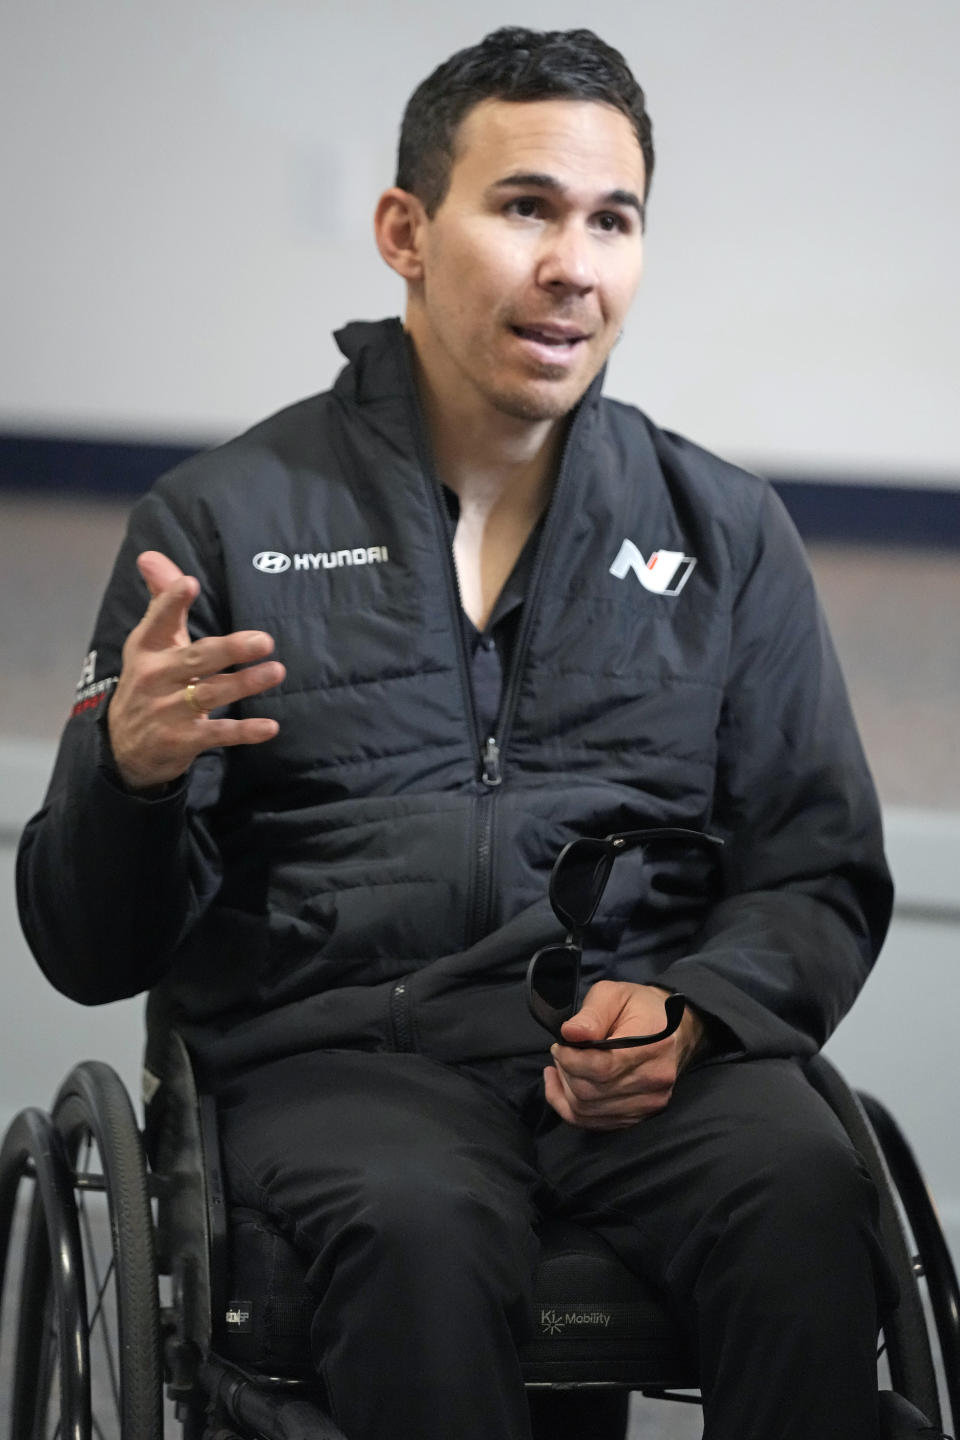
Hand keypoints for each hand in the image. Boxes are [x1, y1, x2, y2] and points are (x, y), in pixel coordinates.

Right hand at [107, 550, 284, 789]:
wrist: (125, 747)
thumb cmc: (150, 680)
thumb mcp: (150, 642)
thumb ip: (162, 600)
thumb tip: (150, 555)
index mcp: (146, 649)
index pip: (158, 621)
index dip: (172, 602)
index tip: (190, 583)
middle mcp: (155, 678)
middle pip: (195, 659)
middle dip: (229, 649)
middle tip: (263, 640)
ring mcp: (168, 712)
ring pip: (211, 694)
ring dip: (245, 684)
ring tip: (276, 671)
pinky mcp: (183, 740)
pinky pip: (218, 733)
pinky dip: (244, 731)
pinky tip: (270, 726)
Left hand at [544, 983, 704, 1129]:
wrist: (673, 1029)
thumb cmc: (639, 1007)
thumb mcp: (613, 994)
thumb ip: (592, 1014)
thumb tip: (570, 1033)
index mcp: (652, 1046)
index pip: (602, 1068)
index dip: (570, 1060)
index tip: (560, 1045)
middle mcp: (654, 1081)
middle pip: (591, 1093)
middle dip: (565, 1072)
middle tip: (561, 1052)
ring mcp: (649, 1103)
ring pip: (588, 1112)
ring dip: (565, 1090)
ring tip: (563, 1066)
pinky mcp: (640, 1116)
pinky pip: (595, 1123)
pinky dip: (570, 1107)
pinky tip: (563, 1087)